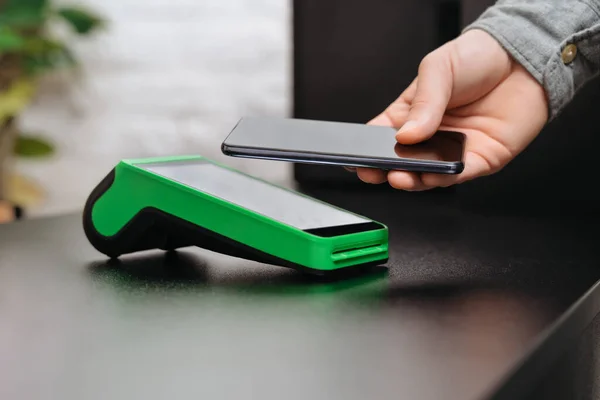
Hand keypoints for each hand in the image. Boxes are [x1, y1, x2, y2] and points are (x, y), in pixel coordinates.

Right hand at [353, 29, 548, 189]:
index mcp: (411, 115)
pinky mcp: (481, 159)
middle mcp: (430, 137)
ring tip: (400, 176)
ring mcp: (453, 151)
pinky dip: (445, 177)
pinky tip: (434, 172)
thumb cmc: (477, 58)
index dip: (367, 151)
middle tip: (373, 171)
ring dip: (413, 179)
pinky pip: (460, 174)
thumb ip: (423, 104)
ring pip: (428, 175)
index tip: (355, 159)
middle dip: (385, 171)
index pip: (382, 138)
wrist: (522, 57)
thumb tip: (406, 135)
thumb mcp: (438, 70)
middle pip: (401, 162)